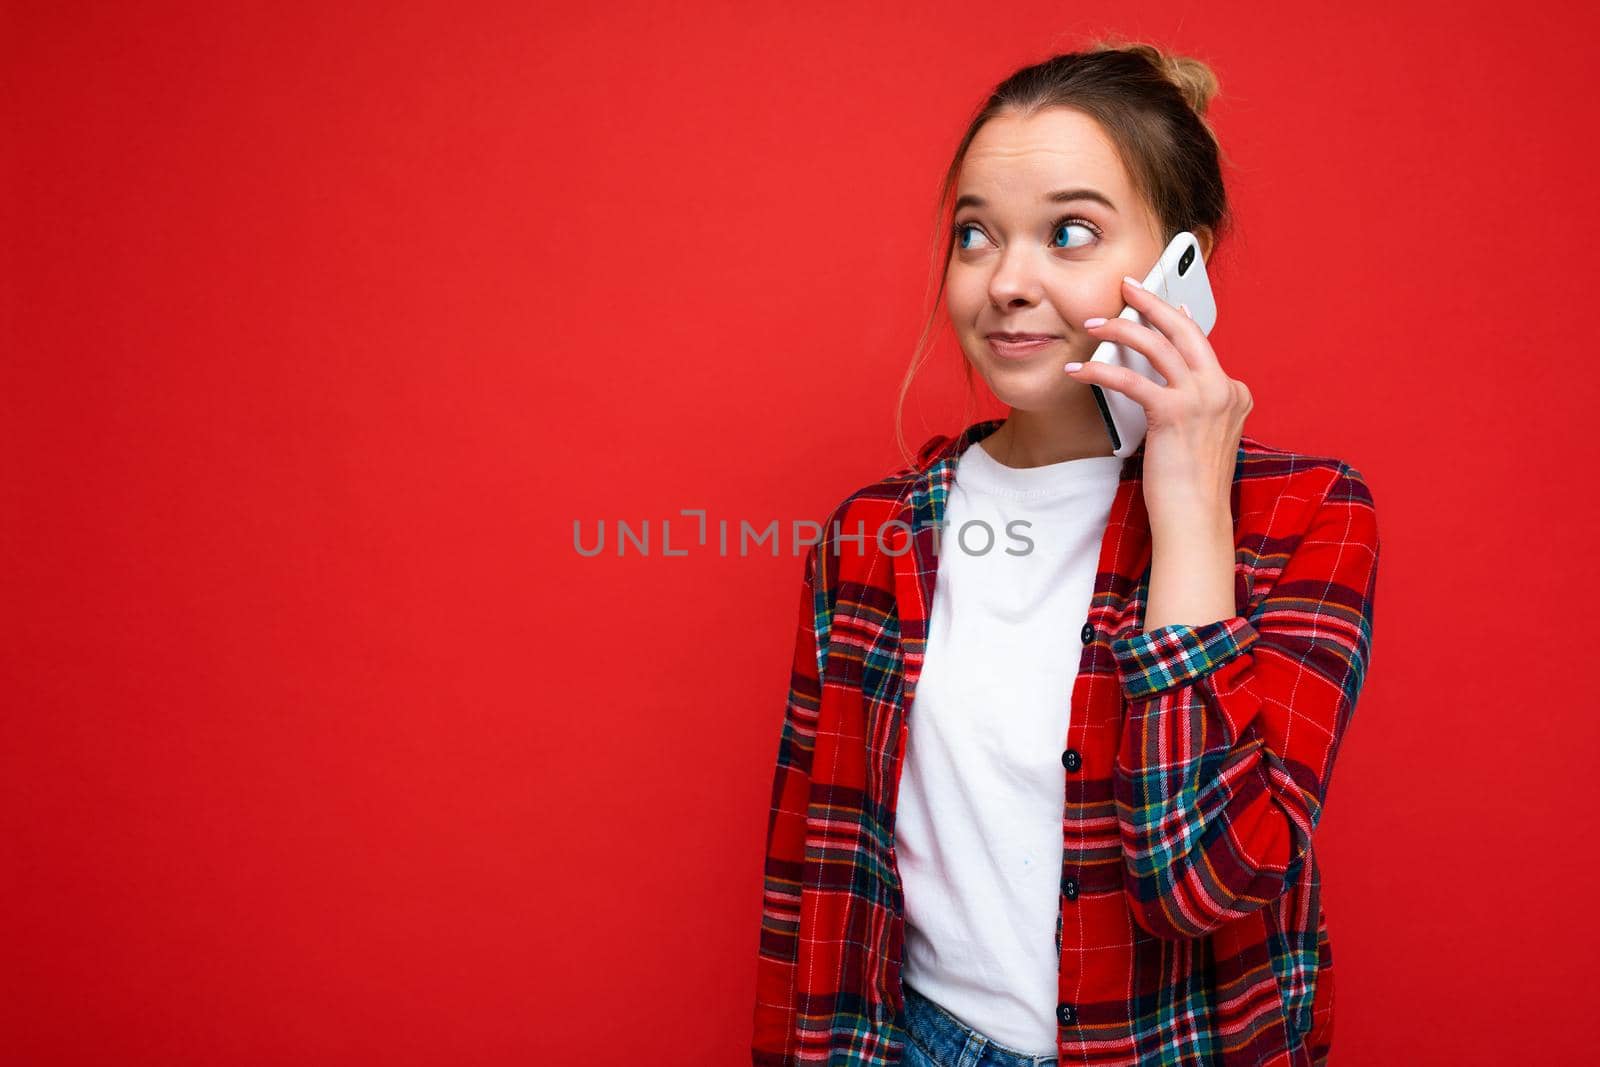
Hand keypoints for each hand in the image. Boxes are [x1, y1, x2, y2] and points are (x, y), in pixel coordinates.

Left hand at [1064, 274, 1251, 534]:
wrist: (1195, 518)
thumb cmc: (1190, 485)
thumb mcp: (1199, 436)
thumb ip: (1192, 406)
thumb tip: (1166, 383)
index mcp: (1233, 393)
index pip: (1201, 344)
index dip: (1177, 319)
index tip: (1162, 303)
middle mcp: (1223, 389)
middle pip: (1184, 329)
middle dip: (1152, 301)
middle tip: (1128, 284)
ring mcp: (1203, 399)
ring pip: (1157, 345)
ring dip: (1120, 327)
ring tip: (1093, 322)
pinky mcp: (1174, 413)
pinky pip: (1131, 379)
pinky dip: (1101, 369)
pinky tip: (1079, 368)